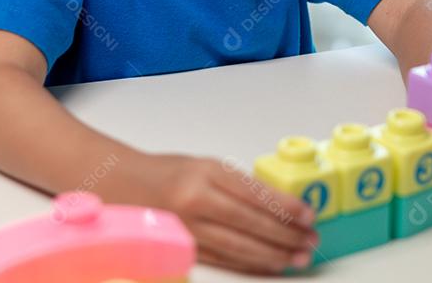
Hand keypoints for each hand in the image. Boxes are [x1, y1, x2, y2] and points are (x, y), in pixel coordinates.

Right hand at [136, 154, 317, 273]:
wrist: (121, 184)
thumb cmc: (168, 172)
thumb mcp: (205, 165)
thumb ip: (237, 184)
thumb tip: (279, 205)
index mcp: (205, 172)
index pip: (254, 193)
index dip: (285, 207)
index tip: (309, 215)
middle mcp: (195, 200)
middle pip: (250, 223)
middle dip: (286, 234)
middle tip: (310, 241)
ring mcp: (187, 228)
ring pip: (238, 247)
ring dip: (273, 255)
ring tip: (298, 258)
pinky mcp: (182, 249)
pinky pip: (223, 260)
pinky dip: (249, 264)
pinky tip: (269, 266)